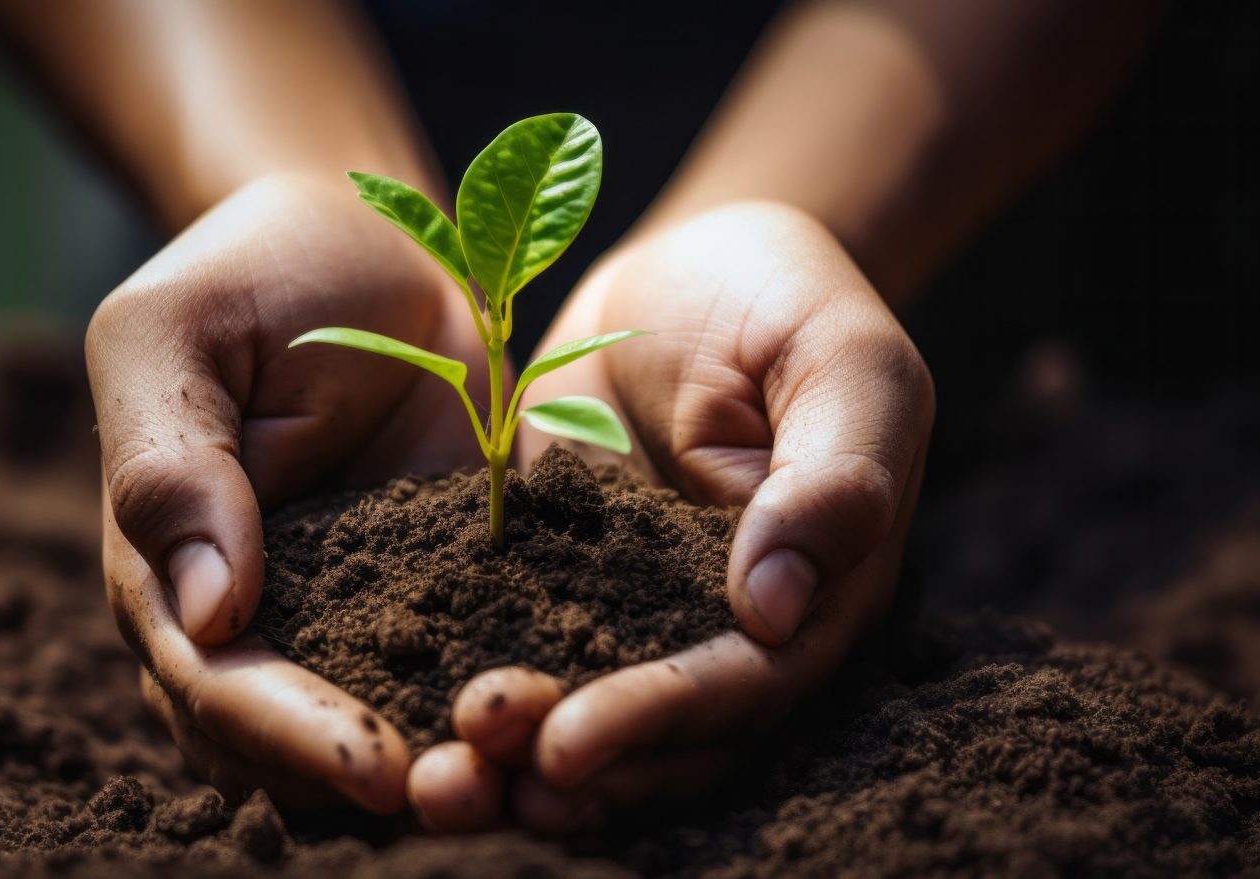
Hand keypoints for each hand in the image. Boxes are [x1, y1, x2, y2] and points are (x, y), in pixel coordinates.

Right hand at [88, 174, 484, 813]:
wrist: (361, 237)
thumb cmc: (249, 271)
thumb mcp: (177, 336)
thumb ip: (171, 468)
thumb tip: (203, 617)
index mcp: (170, 573)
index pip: (216, 688)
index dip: (289, 737)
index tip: (373, 766)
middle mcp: (258, 617)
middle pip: (297, 745)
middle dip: (375, 781)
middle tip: (469, 796)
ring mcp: (355, 609)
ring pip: (383, 728)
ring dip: (448, 764)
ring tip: (527, 777)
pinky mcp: (445, 585)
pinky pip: (467, 663)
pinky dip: (508, 697)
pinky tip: (573, 709)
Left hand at [407, 202, 933, 831]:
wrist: (693, 267)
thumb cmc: (788, 300)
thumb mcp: (843, 362)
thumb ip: (834, 479)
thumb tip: (773, 610)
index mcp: (819, 593)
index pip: (744, 685)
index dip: (659, 721)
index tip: (568, 744)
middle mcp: (730, 625)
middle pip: (663, 728)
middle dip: (576, 763)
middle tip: (484, 786)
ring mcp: (641, 605)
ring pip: (591, 703)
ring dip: (520, 754)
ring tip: (441, 786)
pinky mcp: (564, 574)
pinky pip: (523, 639)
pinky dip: (479, 680)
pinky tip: (415, 715)